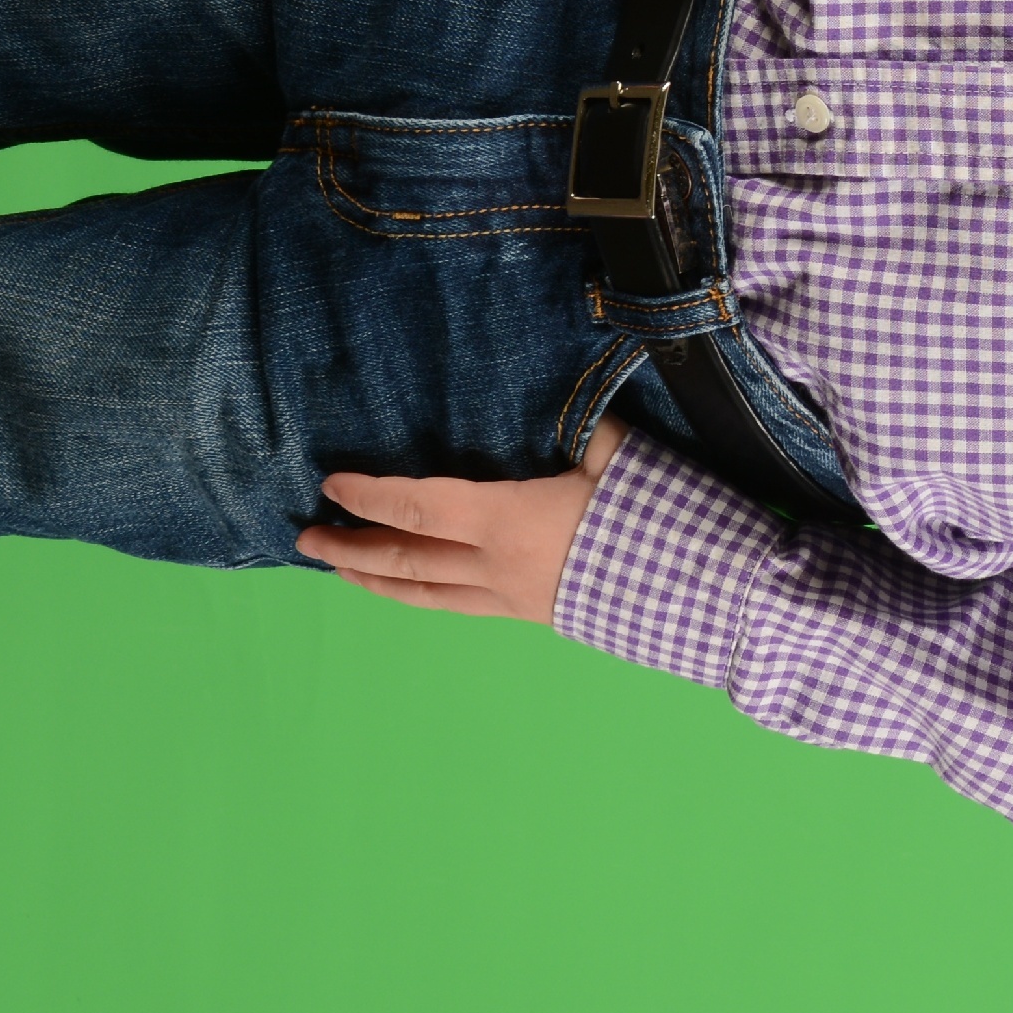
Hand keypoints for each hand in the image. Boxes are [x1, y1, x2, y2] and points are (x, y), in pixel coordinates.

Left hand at [300, 419, 629, 621]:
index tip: (331, 484)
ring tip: (340, 570)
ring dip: (375, 581)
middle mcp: (497, 568)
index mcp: (508, 521)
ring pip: (425, 595)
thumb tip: (564, 395)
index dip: (369, 496)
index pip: (416, 509)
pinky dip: (420, 594)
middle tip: (306, 538)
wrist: (707, 601)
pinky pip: (458, 606)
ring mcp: (512, 600)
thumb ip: (582, 426)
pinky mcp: (534, 616)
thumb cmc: (662, 522)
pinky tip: (412, 588)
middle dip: (349, 549)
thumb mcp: (621, 456)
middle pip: (404, 562)